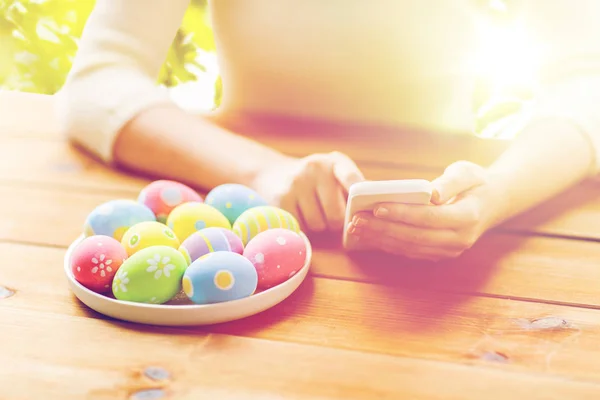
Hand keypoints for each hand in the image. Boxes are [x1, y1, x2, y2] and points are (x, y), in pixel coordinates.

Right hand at [252, 151, 364, 231]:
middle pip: (336, 215)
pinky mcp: (281, 199)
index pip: (351, 178)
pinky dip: (304, 227)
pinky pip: (302, 227)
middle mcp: (315, 169)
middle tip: (333, 217)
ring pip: (319, 225)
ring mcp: (296, 184)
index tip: (366, 208)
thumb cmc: (315, 179)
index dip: (360, 195)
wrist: (273, 173)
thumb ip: (353, 187)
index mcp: (334, 162)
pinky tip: (301, 214)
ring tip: (315, 213)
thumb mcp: (334, 173)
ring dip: (319, 226)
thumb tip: (378, 205)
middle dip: (336, 222)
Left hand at [346, 161, 501, 260]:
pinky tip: (369, 236)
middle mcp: (460, 239)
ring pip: (410, 247)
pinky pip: (411, 252)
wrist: (493, 203)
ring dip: (380, 239)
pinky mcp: (440, 254)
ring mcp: (450, 250)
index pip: (430, 217)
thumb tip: (432, 194)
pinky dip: (388, 245)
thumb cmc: (475, 182)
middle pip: (415, 236)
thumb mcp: (467, 172)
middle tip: (356, 220)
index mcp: (468, 216)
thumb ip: (450, 181)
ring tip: (356, 228)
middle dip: (382, 228)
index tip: (377, 207)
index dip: (402, 213)